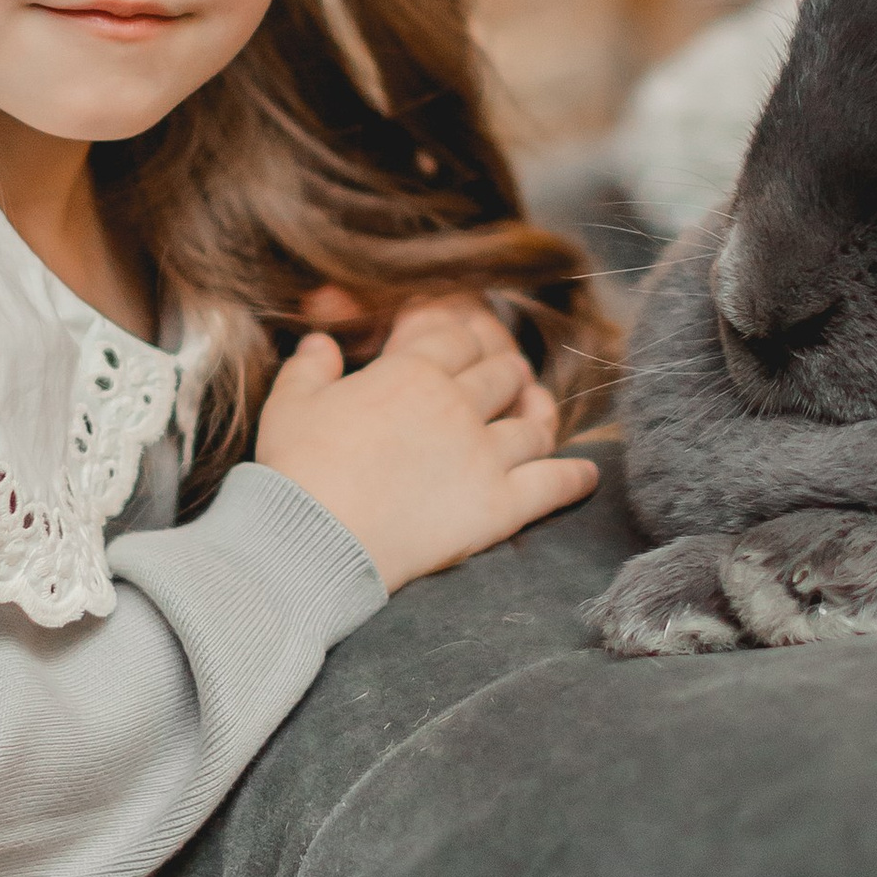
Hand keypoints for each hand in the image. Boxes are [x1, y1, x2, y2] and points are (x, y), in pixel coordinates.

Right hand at [257, 294, 598, 593]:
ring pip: (534, 423)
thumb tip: (320, 341)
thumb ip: (310, 365)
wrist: (310, 541)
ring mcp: (484, 455)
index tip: (462, 343)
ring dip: (540, 414)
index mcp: (412, 371)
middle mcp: (457, 405)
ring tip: (539, 413)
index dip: (464, 336)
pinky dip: (574, 478)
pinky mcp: (499, 506)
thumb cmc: (294, 469)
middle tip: (504, 378)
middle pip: (503, 372)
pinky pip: (553, 483)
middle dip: (504, 370)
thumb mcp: (291, 404)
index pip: (458, 336)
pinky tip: (585, 475)